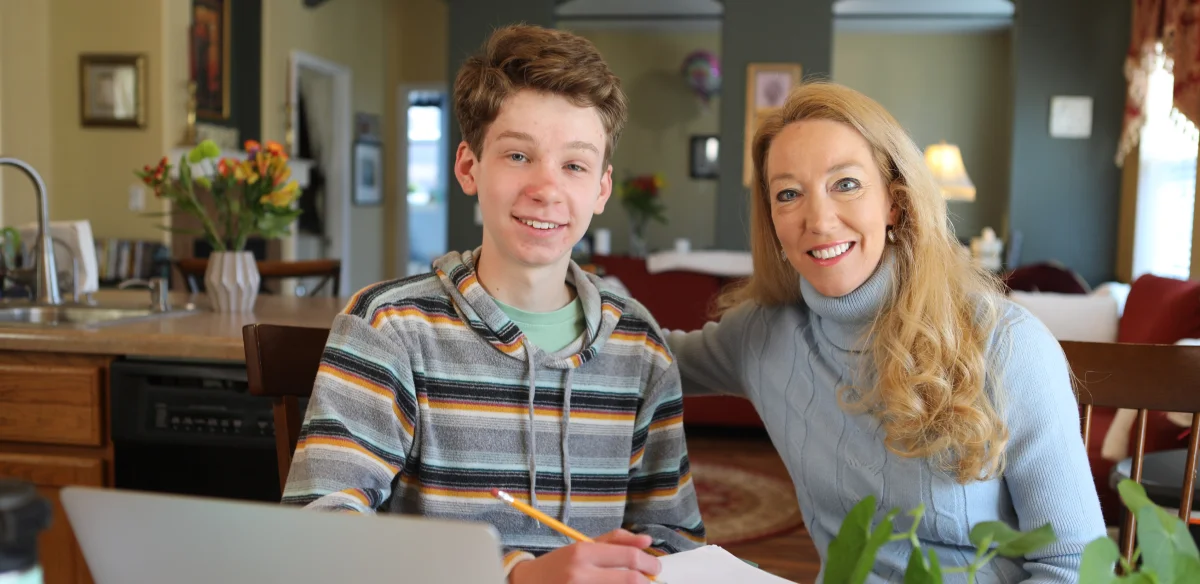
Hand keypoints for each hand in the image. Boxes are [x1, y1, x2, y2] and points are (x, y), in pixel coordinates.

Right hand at [508, 529, 661, 583]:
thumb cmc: (558, 565)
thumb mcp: (583, 546)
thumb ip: (615, 541)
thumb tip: (647, 540)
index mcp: (583, 552)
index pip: (629, 558)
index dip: (650, 563)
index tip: (655, 568)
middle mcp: (580, 573)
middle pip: (631, 580)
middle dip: (648, 581)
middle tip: (651, 580)